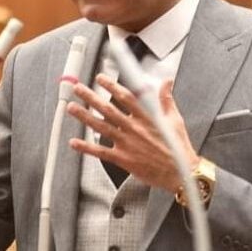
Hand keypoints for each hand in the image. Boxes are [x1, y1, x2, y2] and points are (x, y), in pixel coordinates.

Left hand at [67, 74, 199, 192]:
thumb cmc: (178, 146)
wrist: (180, 173)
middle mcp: (134, 128)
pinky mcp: (124, 159)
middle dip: (91, 97)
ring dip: (84, 117)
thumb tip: (166, 82)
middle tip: (78, 88)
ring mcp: (127, 144)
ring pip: (101, 127)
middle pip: (108, 109)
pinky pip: (101, 152)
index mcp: (147, 116)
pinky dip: (87, 147)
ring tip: (71, 107)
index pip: (125, 97)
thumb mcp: (175, 119)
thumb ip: (166, 99)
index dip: (111, 86)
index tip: (100, 78)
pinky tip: (74, 142)